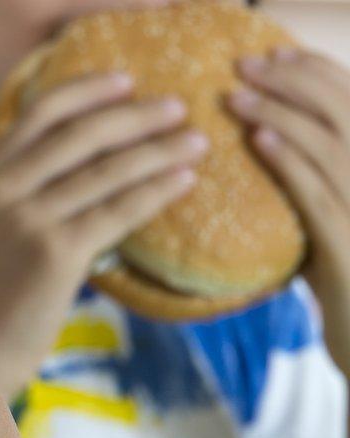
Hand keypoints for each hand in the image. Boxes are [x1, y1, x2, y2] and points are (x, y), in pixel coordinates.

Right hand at [0, 72, 208, 399]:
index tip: (126, 81)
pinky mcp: (55, 254)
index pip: (40, 112)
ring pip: (107, 171)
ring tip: (197, 142)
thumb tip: (86, 173)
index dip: (87, 90)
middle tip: (178, 108)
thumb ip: (22, 196)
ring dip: (160, 151)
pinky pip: (118, 212)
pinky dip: (156, 192)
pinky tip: (184, 182)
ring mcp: (28, 220)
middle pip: (82, 134)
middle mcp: (4, 190)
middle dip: (136, 116)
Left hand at [230, 48, 349, 373]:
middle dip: (292, 82)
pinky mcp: (349, 245)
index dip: (315, 74)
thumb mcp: (335, 232)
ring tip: (235, 95)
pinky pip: (318, 193)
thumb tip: (270, 153)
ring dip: (278, 114)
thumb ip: (315, 192)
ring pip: (328, 146)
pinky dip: (287, 160)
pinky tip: (256, 139)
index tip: (272, 56)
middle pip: (343, 114)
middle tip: (243, 65)